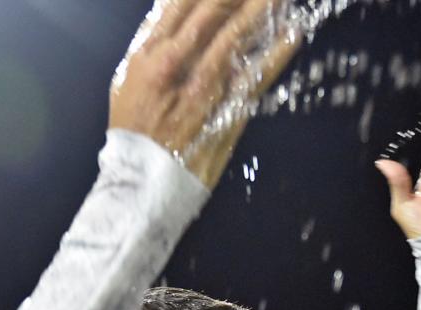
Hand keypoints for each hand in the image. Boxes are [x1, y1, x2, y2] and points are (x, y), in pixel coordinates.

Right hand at [109, 0, 301, 187]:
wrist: (144, 181)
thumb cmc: (135, 132)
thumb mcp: (127, 82)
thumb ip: (150, 47)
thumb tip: (169, 15)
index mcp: (149, 55)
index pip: (180, 4)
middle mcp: (176, 65)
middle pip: (211, 12)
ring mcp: (205, 88)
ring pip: (235, 38)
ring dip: (260, 11)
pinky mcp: (228, 112)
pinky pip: (257, 76)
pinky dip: (276, 54)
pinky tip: (292, 35)